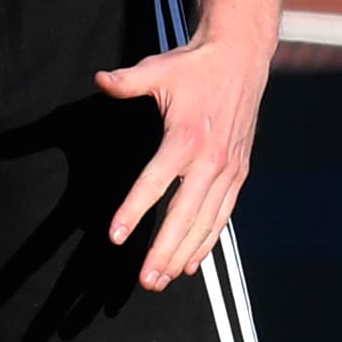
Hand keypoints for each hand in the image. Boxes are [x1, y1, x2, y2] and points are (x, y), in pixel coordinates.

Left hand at [97, 35, 270, 291]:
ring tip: (164, 279)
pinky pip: (223, 216)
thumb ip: (127, 81)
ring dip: (185, 254)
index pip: (155, 182)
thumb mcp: (157, 69)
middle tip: (146, 279)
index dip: (134, 210)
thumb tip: (100, 79)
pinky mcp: (239, 174)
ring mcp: (229, 171)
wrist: (241, 61)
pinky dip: (208, 241)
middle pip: (185, 215)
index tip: (116, 236)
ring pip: (206, 222)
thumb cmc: (193, 67)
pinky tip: (192, 263)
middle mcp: (211, 161)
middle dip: (164, 250)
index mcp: (185, 138)